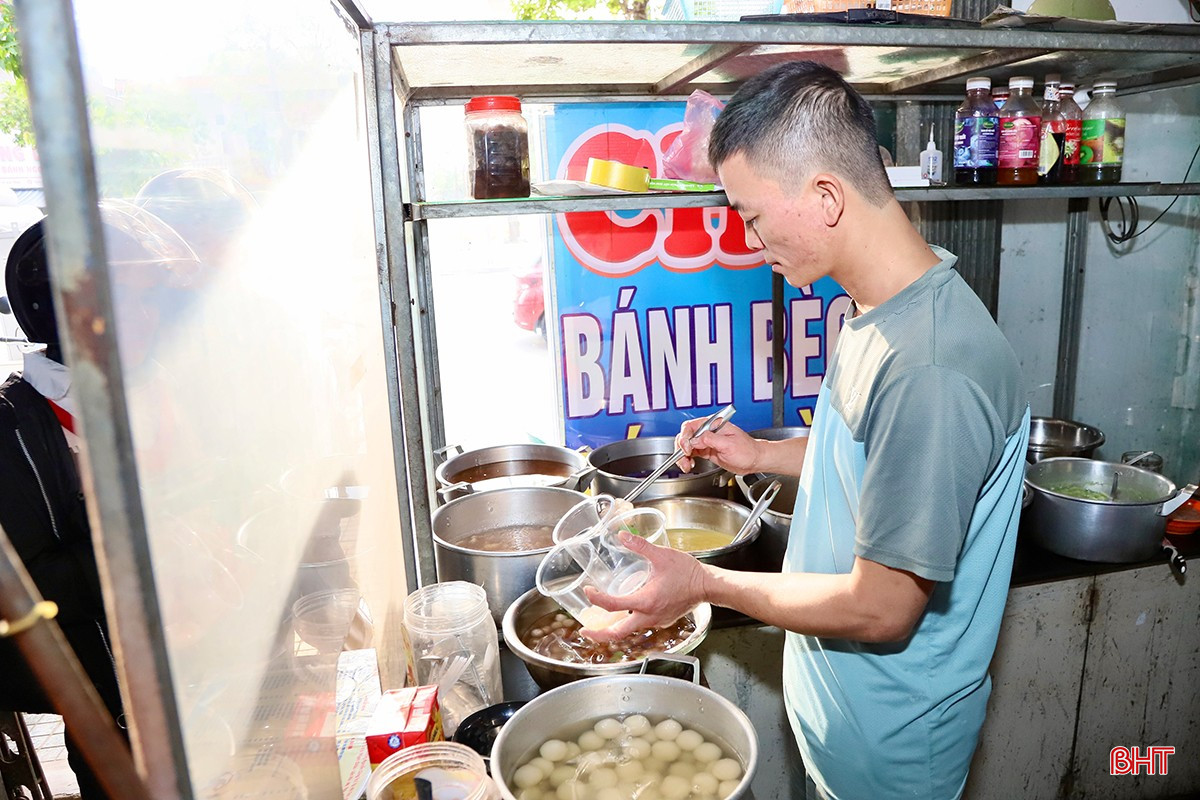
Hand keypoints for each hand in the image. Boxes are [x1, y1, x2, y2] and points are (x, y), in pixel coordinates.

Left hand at [581, 531, 708, 640]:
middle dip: (599, 634)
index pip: (613, 606)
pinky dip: (627, 623)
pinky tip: (624, 614)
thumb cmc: (688, 573)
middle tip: (584, 629)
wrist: (707, 585)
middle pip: (617, 633)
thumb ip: (640, 545)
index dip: (596, 599)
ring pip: (628, 631)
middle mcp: (649, 616)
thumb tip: (623, 536)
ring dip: (612, 629)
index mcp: (645, 602)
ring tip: (599, 623)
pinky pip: (640, 626)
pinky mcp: (661, 621)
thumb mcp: (661, 555)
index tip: (589, 591)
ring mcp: (656, 621)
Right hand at [675, 418, 760, 474]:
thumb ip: (710, 440)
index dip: (685, 437)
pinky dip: (687, 460)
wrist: (754, 460)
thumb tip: (695, 440)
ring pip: (686, 446)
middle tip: (684, 459)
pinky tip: (689, 465)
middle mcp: (708, 432)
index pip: (691, 426)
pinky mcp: (707, 451)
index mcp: (713, 425)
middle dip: (681, 448)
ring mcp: (706, 442)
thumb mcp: (729, 444)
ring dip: (682, 456)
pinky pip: (691, 454)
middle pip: (685, 436)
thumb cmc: (747, 450)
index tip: (687, 448)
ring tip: (686, 465)